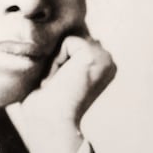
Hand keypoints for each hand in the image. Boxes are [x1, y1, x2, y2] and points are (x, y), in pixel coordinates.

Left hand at [17, 32, 115, 152]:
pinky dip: (57, 61)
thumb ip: (61, 51)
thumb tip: (56, 31)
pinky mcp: (94, 56)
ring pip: (68, 39)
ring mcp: (104, 57)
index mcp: (101, 64)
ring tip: (57, 82)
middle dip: (56, 58)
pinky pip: (66, 42)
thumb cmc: (45, 102)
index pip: (71, 42)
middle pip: (69, 37)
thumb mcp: (56, 71)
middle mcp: (107, 60)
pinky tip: (60, 79)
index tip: (58, 83)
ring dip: (55, 60)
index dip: (57, 59)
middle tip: (57, 83)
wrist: (49, 121)